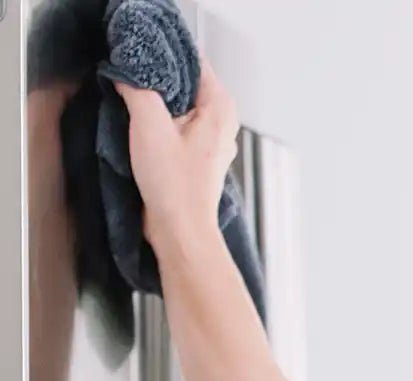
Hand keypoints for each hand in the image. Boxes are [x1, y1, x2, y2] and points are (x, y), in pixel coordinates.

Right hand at [112, 57, 238, 251]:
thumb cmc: (174, 186)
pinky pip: (177, 123)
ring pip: (181, 103)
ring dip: (157, 98)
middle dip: (159, 75)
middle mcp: (222, 123)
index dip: (164, 53)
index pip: (194, 60)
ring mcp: (211, 141)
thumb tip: (126, 71)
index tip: (141, 54)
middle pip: (186, 81)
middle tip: (132, 74)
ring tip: (135, 98)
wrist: (180, 230)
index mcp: (220, 109)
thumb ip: (137, 87)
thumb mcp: (148, 123)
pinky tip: (142, 122)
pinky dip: (160, 118)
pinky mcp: (197, 156)